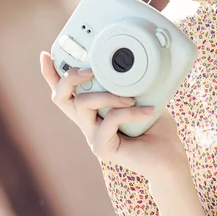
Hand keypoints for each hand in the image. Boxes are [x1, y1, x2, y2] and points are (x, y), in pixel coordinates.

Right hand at [40, 52, 189, 180]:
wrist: (170, 160)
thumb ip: (132, 82)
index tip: (46, 55)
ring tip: (131, 98)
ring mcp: (93, 136)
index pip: (66, 92)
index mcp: (93, 111)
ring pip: (82, 104)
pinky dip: (129, 112)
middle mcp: (87, 123)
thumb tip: (132, 60)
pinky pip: (109, 120)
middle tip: (91, 70)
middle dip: (69, 76)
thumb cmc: (157, 129)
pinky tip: (148, 111)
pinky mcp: (103, 149)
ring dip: (107, 95)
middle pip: (60, 97)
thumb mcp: (143, 96)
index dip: (51, 75)